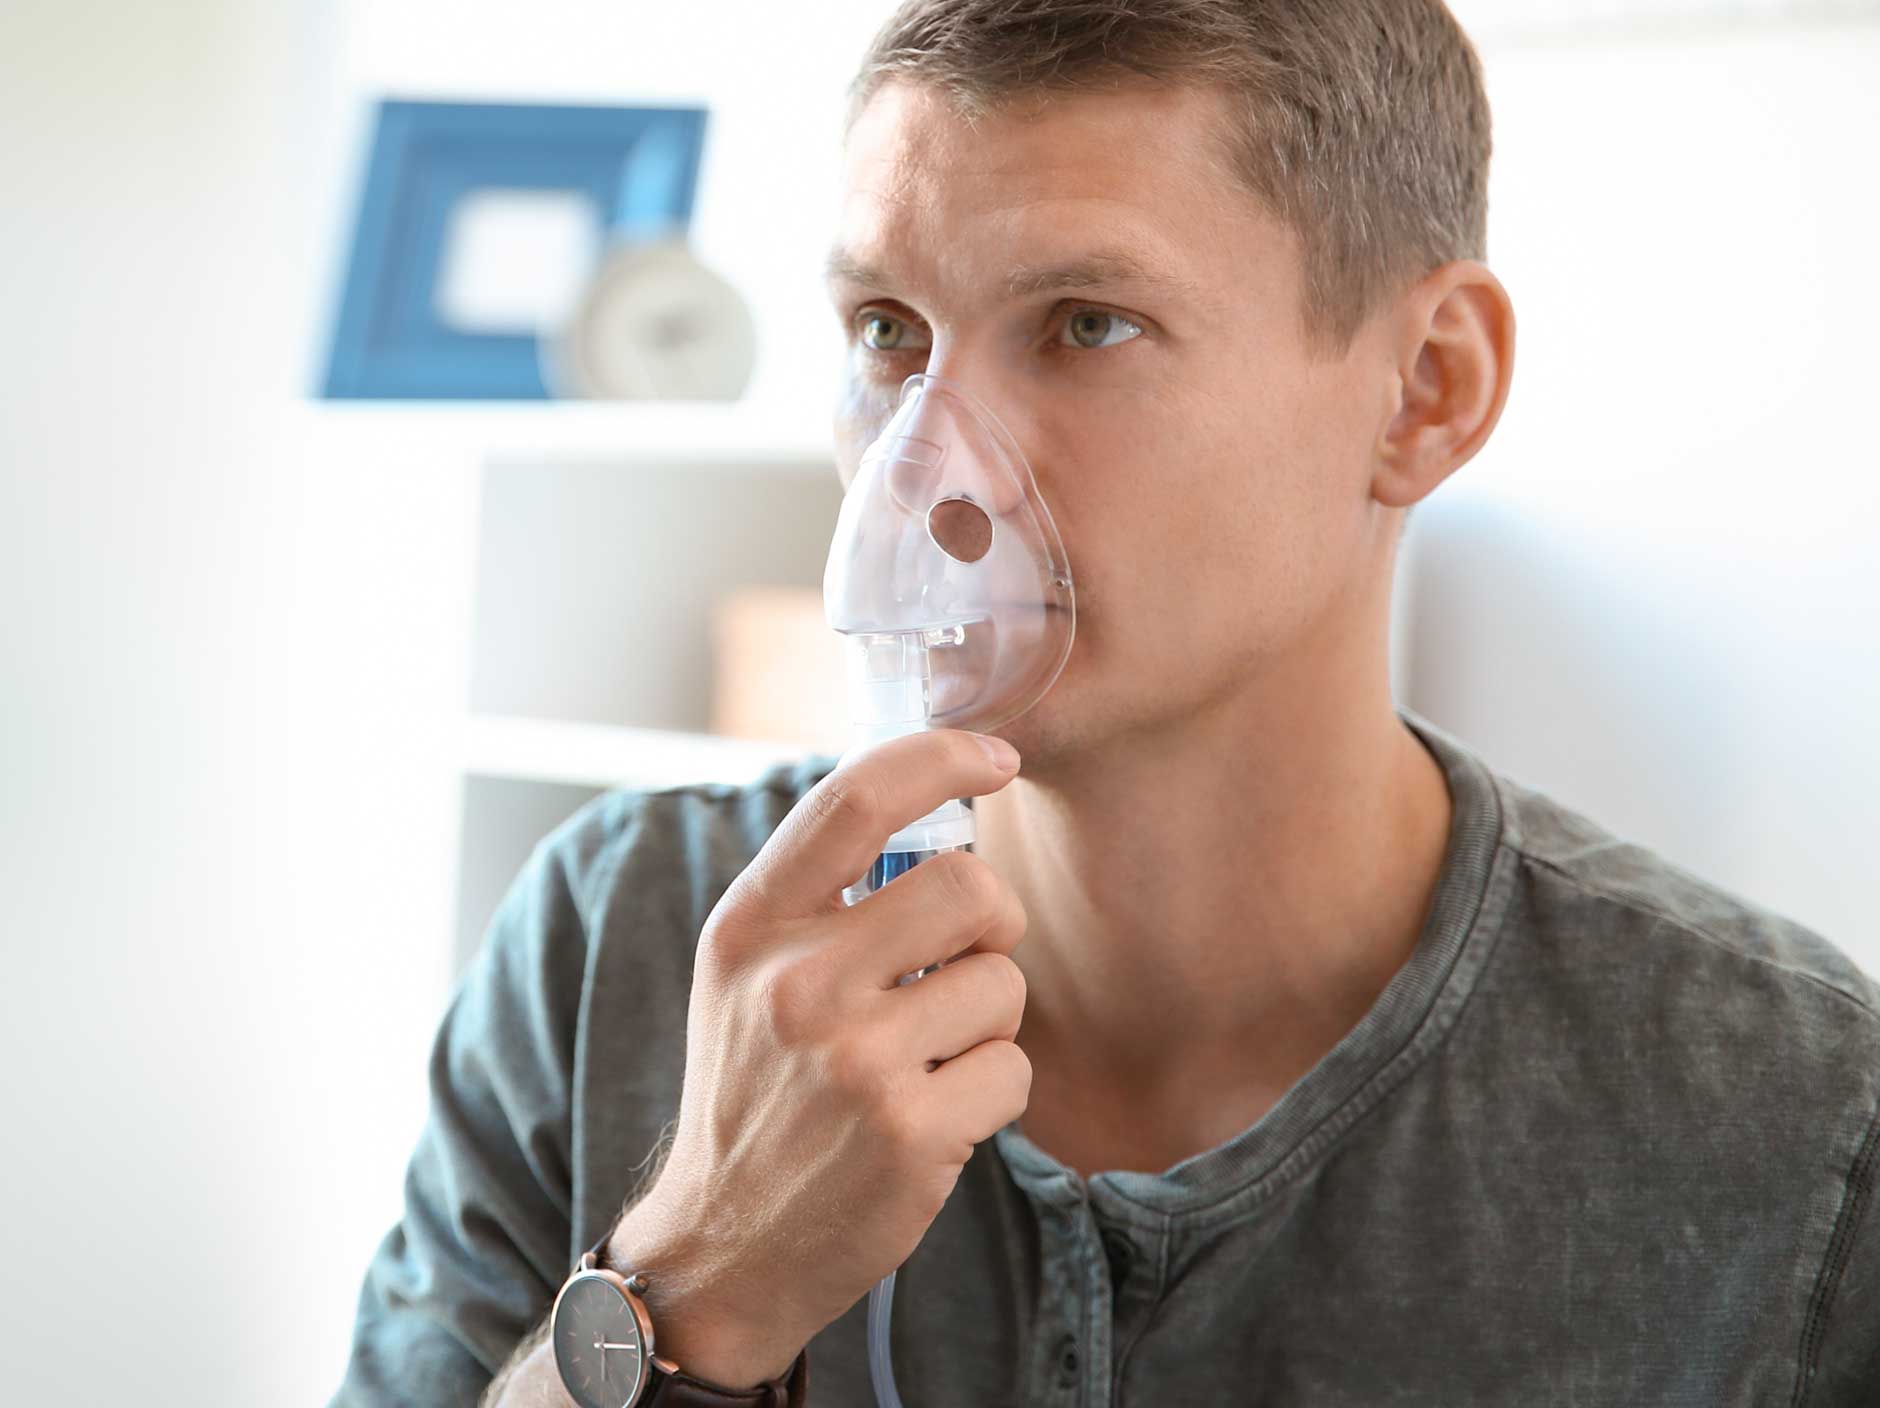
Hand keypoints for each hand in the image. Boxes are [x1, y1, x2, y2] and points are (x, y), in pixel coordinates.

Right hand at [616, 729, 1030, 1382]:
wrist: (725, 1241)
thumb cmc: (756, 1088)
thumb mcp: (747, 973)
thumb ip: (820, 892)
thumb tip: (933, 801)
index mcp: (752, 926)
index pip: (857, 795)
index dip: (943, 755)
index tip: (996, 758)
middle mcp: (797, 982)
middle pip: (968, 886)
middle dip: (993, 921)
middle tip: (965, 960)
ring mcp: (854, 1060)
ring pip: (1002, 984)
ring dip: (987, 1021)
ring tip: (926, 1059)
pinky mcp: (909, 1131)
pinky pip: (1013, 1069)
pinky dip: (991, 1092)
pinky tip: (934, 1115)